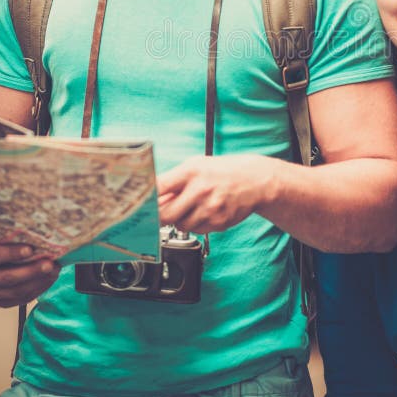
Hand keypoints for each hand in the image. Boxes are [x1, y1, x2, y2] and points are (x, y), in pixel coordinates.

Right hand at [0, 236, 59, 307]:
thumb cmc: (0, 241)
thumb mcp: (2, 234)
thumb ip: (15, 234)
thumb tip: (41, 231)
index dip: (11, 253)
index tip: (30, 249)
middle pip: (7, 277)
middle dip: (32, 271)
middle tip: (50, 264)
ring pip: (16, 291)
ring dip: (39, 282)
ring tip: (54, 271)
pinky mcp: (0, 301)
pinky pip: (22, 299)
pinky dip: (38, 289)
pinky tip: (49, 279)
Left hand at [156, 154, 272, 233]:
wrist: (255, 181)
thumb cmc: (223, 171)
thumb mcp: (198, 165)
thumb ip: (175, 180)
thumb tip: (153, 197)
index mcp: (191, 172)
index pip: (159, 187)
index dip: (146, 198)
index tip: (140, 204)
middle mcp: (200, 190)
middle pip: (165, 215)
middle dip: (161, 215)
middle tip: (165, 210)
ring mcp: (210, 208)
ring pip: (180, 226)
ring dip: (181, 219)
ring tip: (192, 206)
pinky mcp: (218, 223)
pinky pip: (197, 230)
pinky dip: (197, 224)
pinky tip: (206, 211)